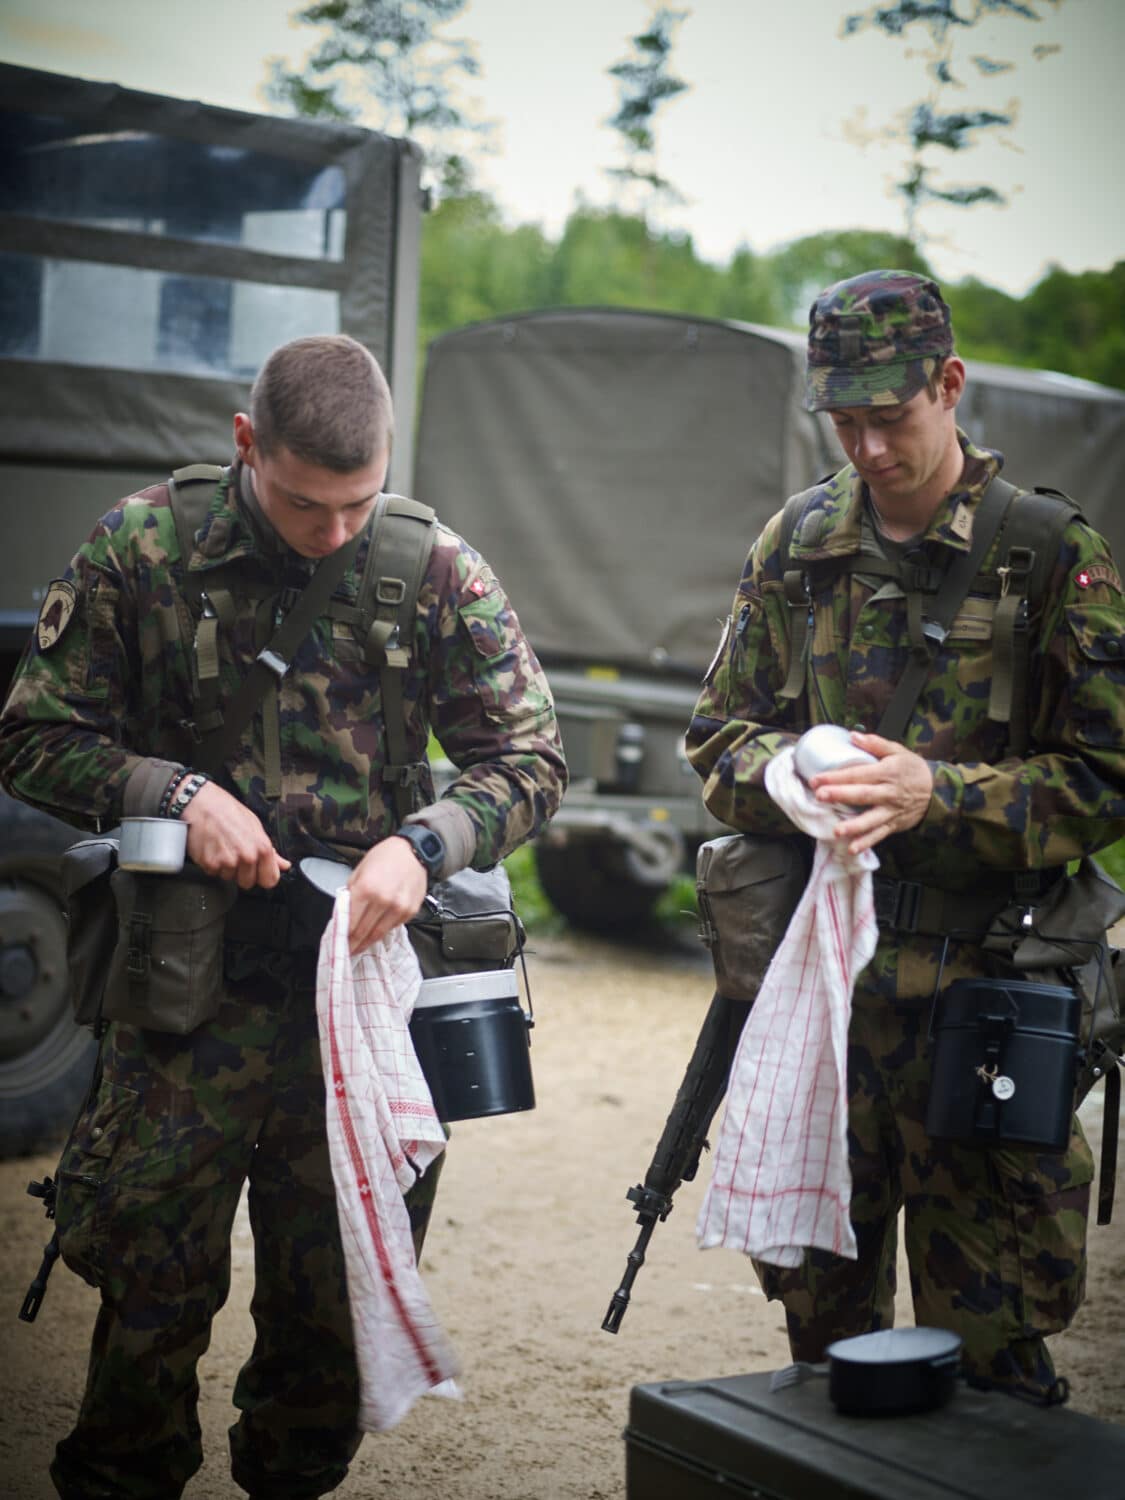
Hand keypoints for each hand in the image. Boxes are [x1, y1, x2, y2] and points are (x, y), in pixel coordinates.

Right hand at [180, 781, 290, 888]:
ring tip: (222, 848)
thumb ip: (270, 850)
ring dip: (226, 868)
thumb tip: (283, 865)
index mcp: (261, 847)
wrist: (200, 803)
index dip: (263, 876)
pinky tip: (212, 849)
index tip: (259, 871)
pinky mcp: (209, 864)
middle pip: (248, 883)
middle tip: (236, 854)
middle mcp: (246, 857)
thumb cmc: (227, 810)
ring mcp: (227, 862)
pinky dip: (212, 864)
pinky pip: (213, 873)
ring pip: (229, 878)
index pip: (270, 880)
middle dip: (242, 873)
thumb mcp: (255, 825)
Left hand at [346, 837, 427, 954]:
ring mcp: (398, 908)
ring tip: (360, 948)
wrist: (413, 851)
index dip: (344, 936)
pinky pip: (393, 927)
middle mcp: (383, 900)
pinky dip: (383, 930)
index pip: (351, 922)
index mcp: (366, 889)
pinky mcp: (410, 911)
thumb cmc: (385, 857)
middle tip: (348, 951)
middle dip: (354, 944)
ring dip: (368, 943)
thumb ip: (351, 893)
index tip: (340, 944)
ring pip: (379, 934)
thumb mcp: (360, 870)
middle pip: (364, 932)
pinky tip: (377, 930)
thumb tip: (345, 913)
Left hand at [806, 731, 933, 854]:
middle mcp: (888, 792)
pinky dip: (866, 842)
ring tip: (837, 830)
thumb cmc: (912, 769)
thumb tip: (852, 736)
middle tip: (820, 796)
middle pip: (862, 795)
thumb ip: (875, 743)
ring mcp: (891, 810)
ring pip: (871, 819)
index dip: (836, 776)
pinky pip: (879, 834)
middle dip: (840, 795)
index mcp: (886, 772)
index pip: (858, 774)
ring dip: (854, 826)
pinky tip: (852, 848)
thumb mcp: (897, 751)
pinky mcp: (894, 824)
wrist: (937, 790)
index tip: (816, 779)